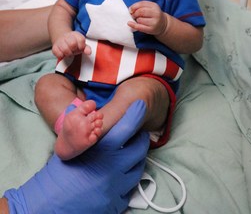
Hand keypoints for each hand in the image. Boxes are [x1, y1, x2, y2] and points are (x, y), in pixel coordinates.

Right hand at [4, 100, 148, 213]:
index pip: (126, 127)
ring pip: (138, 169)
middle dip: (141, 139)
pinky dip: (127, 181)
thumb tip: (86, 106)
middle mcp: (113, 167)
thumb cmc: (58, 174)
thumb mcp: (70, 146)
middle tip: (138, 134)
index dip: (135, 115)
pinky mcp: (116, 203)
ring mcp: (116, 187)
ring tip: (131, 154)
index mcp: (101, 150)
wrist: (50, 204)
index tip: (140, 106)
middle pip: (139, 148)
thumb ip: (82, 127)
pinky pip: (130, 189)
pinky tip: (121, 176)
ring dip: (137, 160)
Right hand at [52, 31, 90, 58]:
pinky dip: (62, 55)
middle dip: (74, 49)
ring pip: (65, 49)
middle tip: (74, 50)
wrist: (61, 37)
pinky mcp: (54, 47)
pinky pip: (59, 54)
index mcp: (76, 35)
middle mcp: (67, 36)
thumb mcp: (81, 43)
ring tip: (69, 52)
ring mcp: (60, 41)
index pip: (81, 40)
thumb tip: (89, 52)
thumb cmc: (73, 42)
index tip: (80, 47)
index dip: (81, 46)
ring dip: (68, 53)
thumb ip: (86, 48)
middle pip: (72, 44)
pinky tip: (63, 53)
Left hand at [128, 1, 166, 35]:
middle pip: (141, 11)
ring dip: (136, 20)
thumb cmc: (153, 15)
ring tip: (139, 20)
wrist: (163, 24)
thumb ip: (140, 6)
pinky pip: (140, 27)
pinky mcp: (151, 29)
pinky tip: (130, 23)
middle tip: (133, 16)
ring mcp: (154, 22)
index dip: (134, 6)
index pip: (142, 4)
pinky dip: (133, 25)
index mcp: (154, 6)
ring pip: (140, 19)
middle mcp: (156, 13)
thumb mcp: (150, 7)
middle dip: (134, 13)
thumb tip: (130, 9)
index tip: (130, 10)